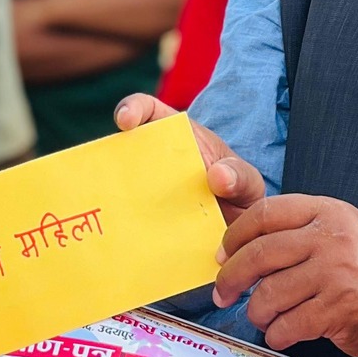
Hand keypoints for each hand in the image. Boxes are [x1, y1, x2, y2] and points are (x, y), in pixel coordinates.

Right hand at [114, 93, 265, 224]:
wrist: (239, 230)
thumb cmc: (239, 192)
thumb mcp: (248, 182)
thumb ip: (241, 176)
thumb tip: (218, 176)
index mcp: (178, 139)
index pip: (147, 111)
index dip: (132, 109)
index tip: (125, 121)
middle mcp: (155, 162)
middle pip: (122, 153)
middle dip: (110, 159)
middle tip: (114, 177)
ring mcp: (146, 192)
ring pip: (119, 190)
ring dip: (113, 200)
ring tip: (113, 216)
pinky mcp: (145, 222)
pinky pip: (129, 225)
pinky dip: (124, 234)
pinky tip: (129, 247)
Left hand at [212, 194, 357, 356]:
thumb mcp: (336, 231)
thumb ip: (293, 231)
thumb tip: (233, 250)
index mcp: (327, 211)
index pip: (265, 213)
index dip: (235, 235)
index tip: (222, 254)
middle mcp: (331, 239)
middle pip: (260, 254)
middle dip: (232, 277)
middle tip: (224, 291)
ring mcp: (336, 275)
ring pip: (269, 294)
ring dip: (257, 311)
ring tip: (262, 315)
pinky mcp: (338, 310)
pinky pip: (288, 325)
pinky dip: (276, 334)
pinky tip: (281, 332)